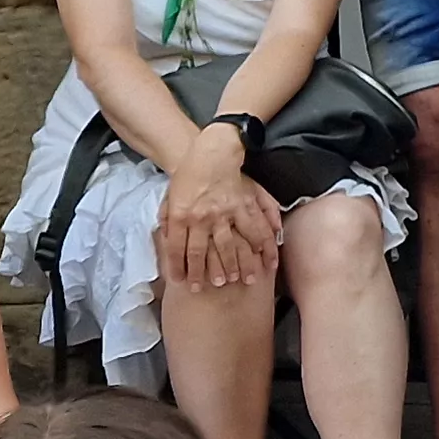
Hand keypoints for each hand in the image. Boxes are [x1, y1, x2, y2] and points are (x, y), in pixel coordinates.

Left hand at [163, 131, 280, 292]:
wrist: (211, 151)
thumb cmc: (189, 174)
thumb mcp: (171, 197)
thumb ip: (169, 221)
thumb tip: (168, 241)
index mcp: (182, 215)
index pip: (177, 249)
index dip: (180, 268)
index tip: (183, 283)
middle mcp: (203, 217)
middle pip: (204, 252)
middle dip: (209, 272)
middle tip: (216, 287)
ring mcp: (226, 212)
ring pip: (232, 244)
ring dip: (238, 264)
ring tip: (246, 279)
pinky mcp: (244, 205)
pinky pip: (256, 228)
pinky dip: (264, 243)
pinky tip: (270, 255)